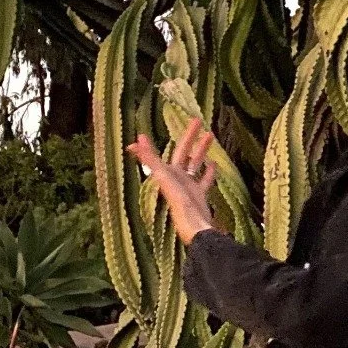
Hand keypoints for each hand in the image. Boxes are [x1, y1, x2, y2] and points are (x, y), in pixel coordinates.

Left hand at [128, 114, 217, 246]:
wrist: (194, 227)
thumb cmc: (178, 203)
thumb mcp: (162, 177)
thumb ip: (149, 159)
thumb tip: (133, 143)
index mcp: (169, 173)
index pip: (171, 150)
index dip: (173, 137)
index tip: (172, 124)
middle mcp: (177, 177)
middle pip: (185, 152)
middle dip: (191, 136)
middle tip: (199, 120)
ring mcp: (189, 186)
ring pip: (195, 163)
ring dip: (201, 150)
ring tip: (210, 136)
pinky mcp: (199, 196)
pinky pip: (204, 180)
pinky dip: (208, 172)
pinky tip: (214, 164)